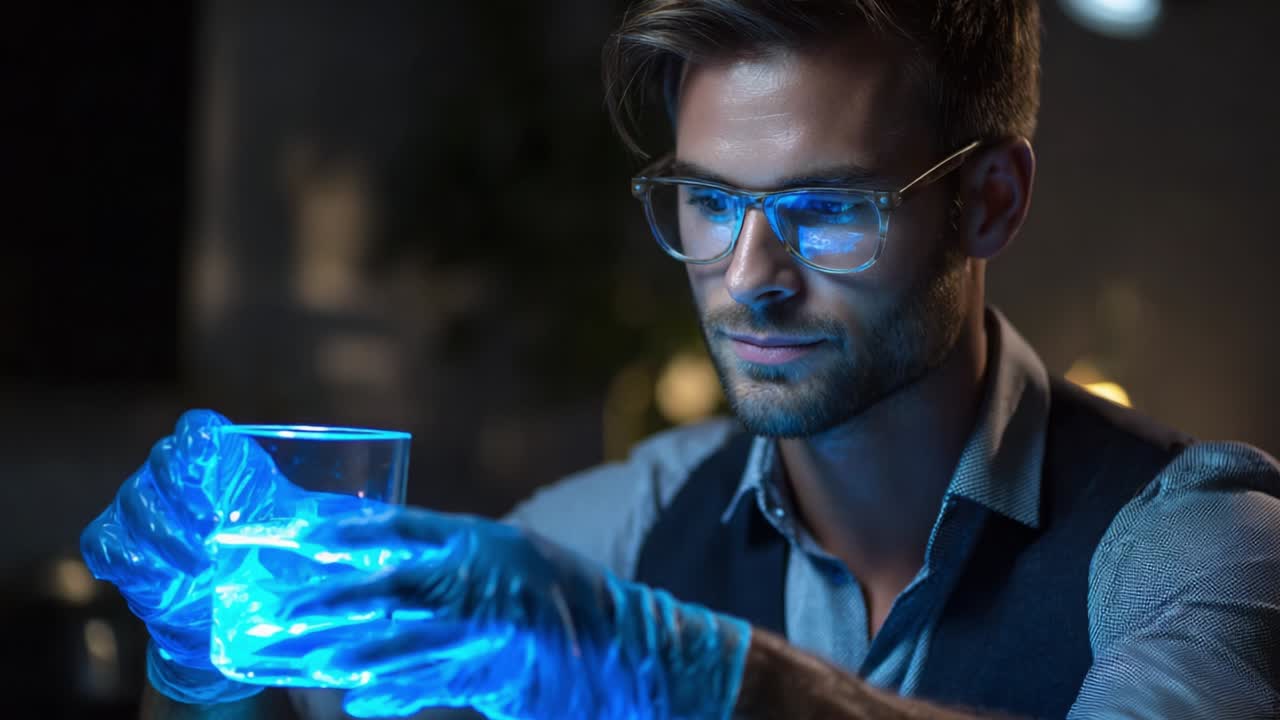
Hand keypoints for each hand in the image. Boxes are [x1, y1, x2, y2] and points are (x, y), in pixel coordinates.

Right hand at [79, 409, 359, 703]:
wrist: (231, 614)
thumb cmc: (273, 561)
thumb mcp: (305, 536)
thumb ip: (333, 519)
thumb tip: (382, 519)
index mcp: (223, 465)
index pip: (199, 429)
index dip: (200, 438)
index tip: (214, 455)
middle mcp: (176, 479)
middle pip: (162, 460)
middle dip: (183, 492)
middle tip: (211, 527)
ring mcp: (142, 511)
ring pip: (133, 501)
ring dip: (162, 532)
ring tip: (198, 563)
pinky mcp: (119, 548)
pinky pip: (104, 541)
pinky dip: (124, 555)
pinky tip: (156, 575)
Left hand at [218, 505, 752, 719]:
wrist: (631, 647)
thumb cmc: (557, 599)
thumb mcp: (504, 560)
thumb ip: (446, 560)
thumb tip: (373, 557)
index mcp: (479, 538)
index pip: (398, 525)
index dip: (340, 528)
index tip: (286, 535)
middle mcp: (483, 574)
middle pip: (388, 584)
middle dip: (325, 597)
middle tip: (272, 610)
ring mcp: (493, 624)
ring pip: (402, 637)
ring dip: (343, 648)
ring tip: (295, 655)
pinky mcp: (503, 670)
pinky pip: (437, 681)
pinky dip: (397, 690)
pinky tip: (360, 698)